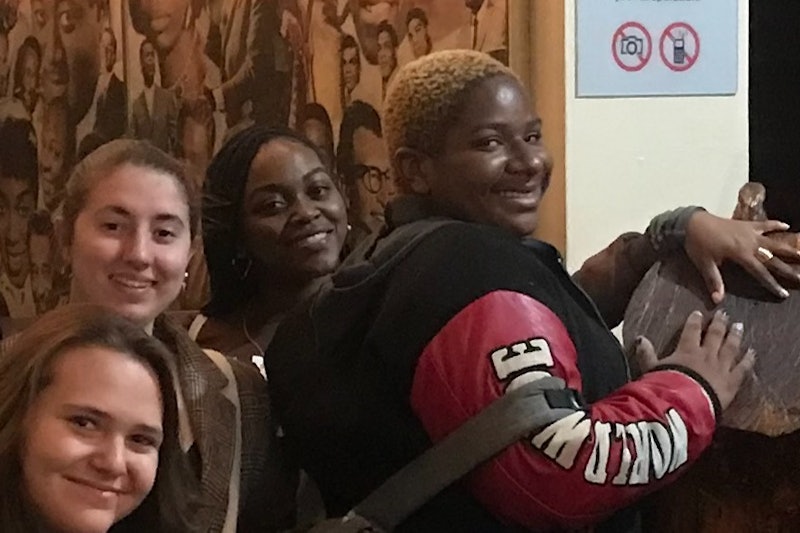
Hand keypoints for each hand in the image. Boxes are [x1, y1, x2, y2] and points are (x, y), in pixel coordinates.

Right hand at [637, 310, 754, 410]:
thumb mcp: (651, 368)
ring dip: (735, 336)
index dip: (694, 321)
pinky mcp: (732, 381)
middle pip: (714, 335)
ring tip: (739, 326)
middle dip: (719, 323)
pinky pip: (743, 368)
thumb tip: (639, 339)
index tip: (698, 313)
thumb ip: (646, 354)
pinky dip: (748, 359)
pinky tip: (752, 352)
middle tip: (724, 314)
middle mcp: (706, 355)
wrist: (685, 404)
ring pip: (730, 347)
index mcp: (686, 350)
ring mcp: (721, 367)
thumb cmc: (666, 385)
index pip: (691, 331)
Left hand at [684, 211, 799, 302]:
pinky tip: (787, 225)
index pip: (760, 272)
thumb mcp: (704, 264)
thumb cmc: (697, 244)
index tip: (783, 293)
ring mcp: (750, 232)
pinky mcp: (746, 224)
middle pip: (773, 257)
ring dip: (789, 247)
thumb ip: (714, 281)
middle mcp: (750, 243)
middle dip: (788, 268)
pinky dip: (776, 224)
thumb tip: (718, 300)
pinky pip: (765, 224)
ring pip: (774, 241)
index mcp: (741, 254)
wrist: (692, 222)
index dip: (772, 283)